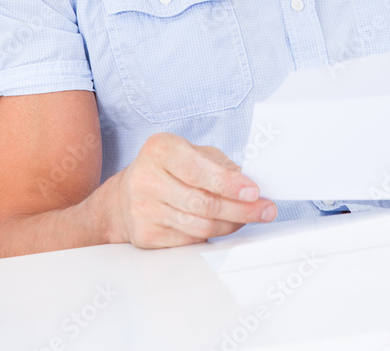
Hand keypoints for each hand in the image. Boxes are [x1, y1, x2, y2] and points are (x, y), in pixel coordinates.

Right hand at [109, 133, 276, 247]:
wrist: (125, 196)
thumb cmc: (166, 168)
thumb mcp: (191, 152)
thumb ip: (220, 165)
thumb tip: (249, 184)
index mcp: (160, 149)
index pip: (198, 170)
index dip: (228, 183)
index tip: (254, 191)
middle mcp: (146, 179)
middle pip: (203, 202)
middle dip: (240, 209)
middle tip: (264, 210)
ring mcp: (143, 210)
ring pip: (200, 225)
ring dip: (231, 224)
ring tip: (248, 217)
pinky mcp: (146, 236)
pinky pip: (190, 240)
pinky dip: (212, 235)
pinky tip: (222, 226)